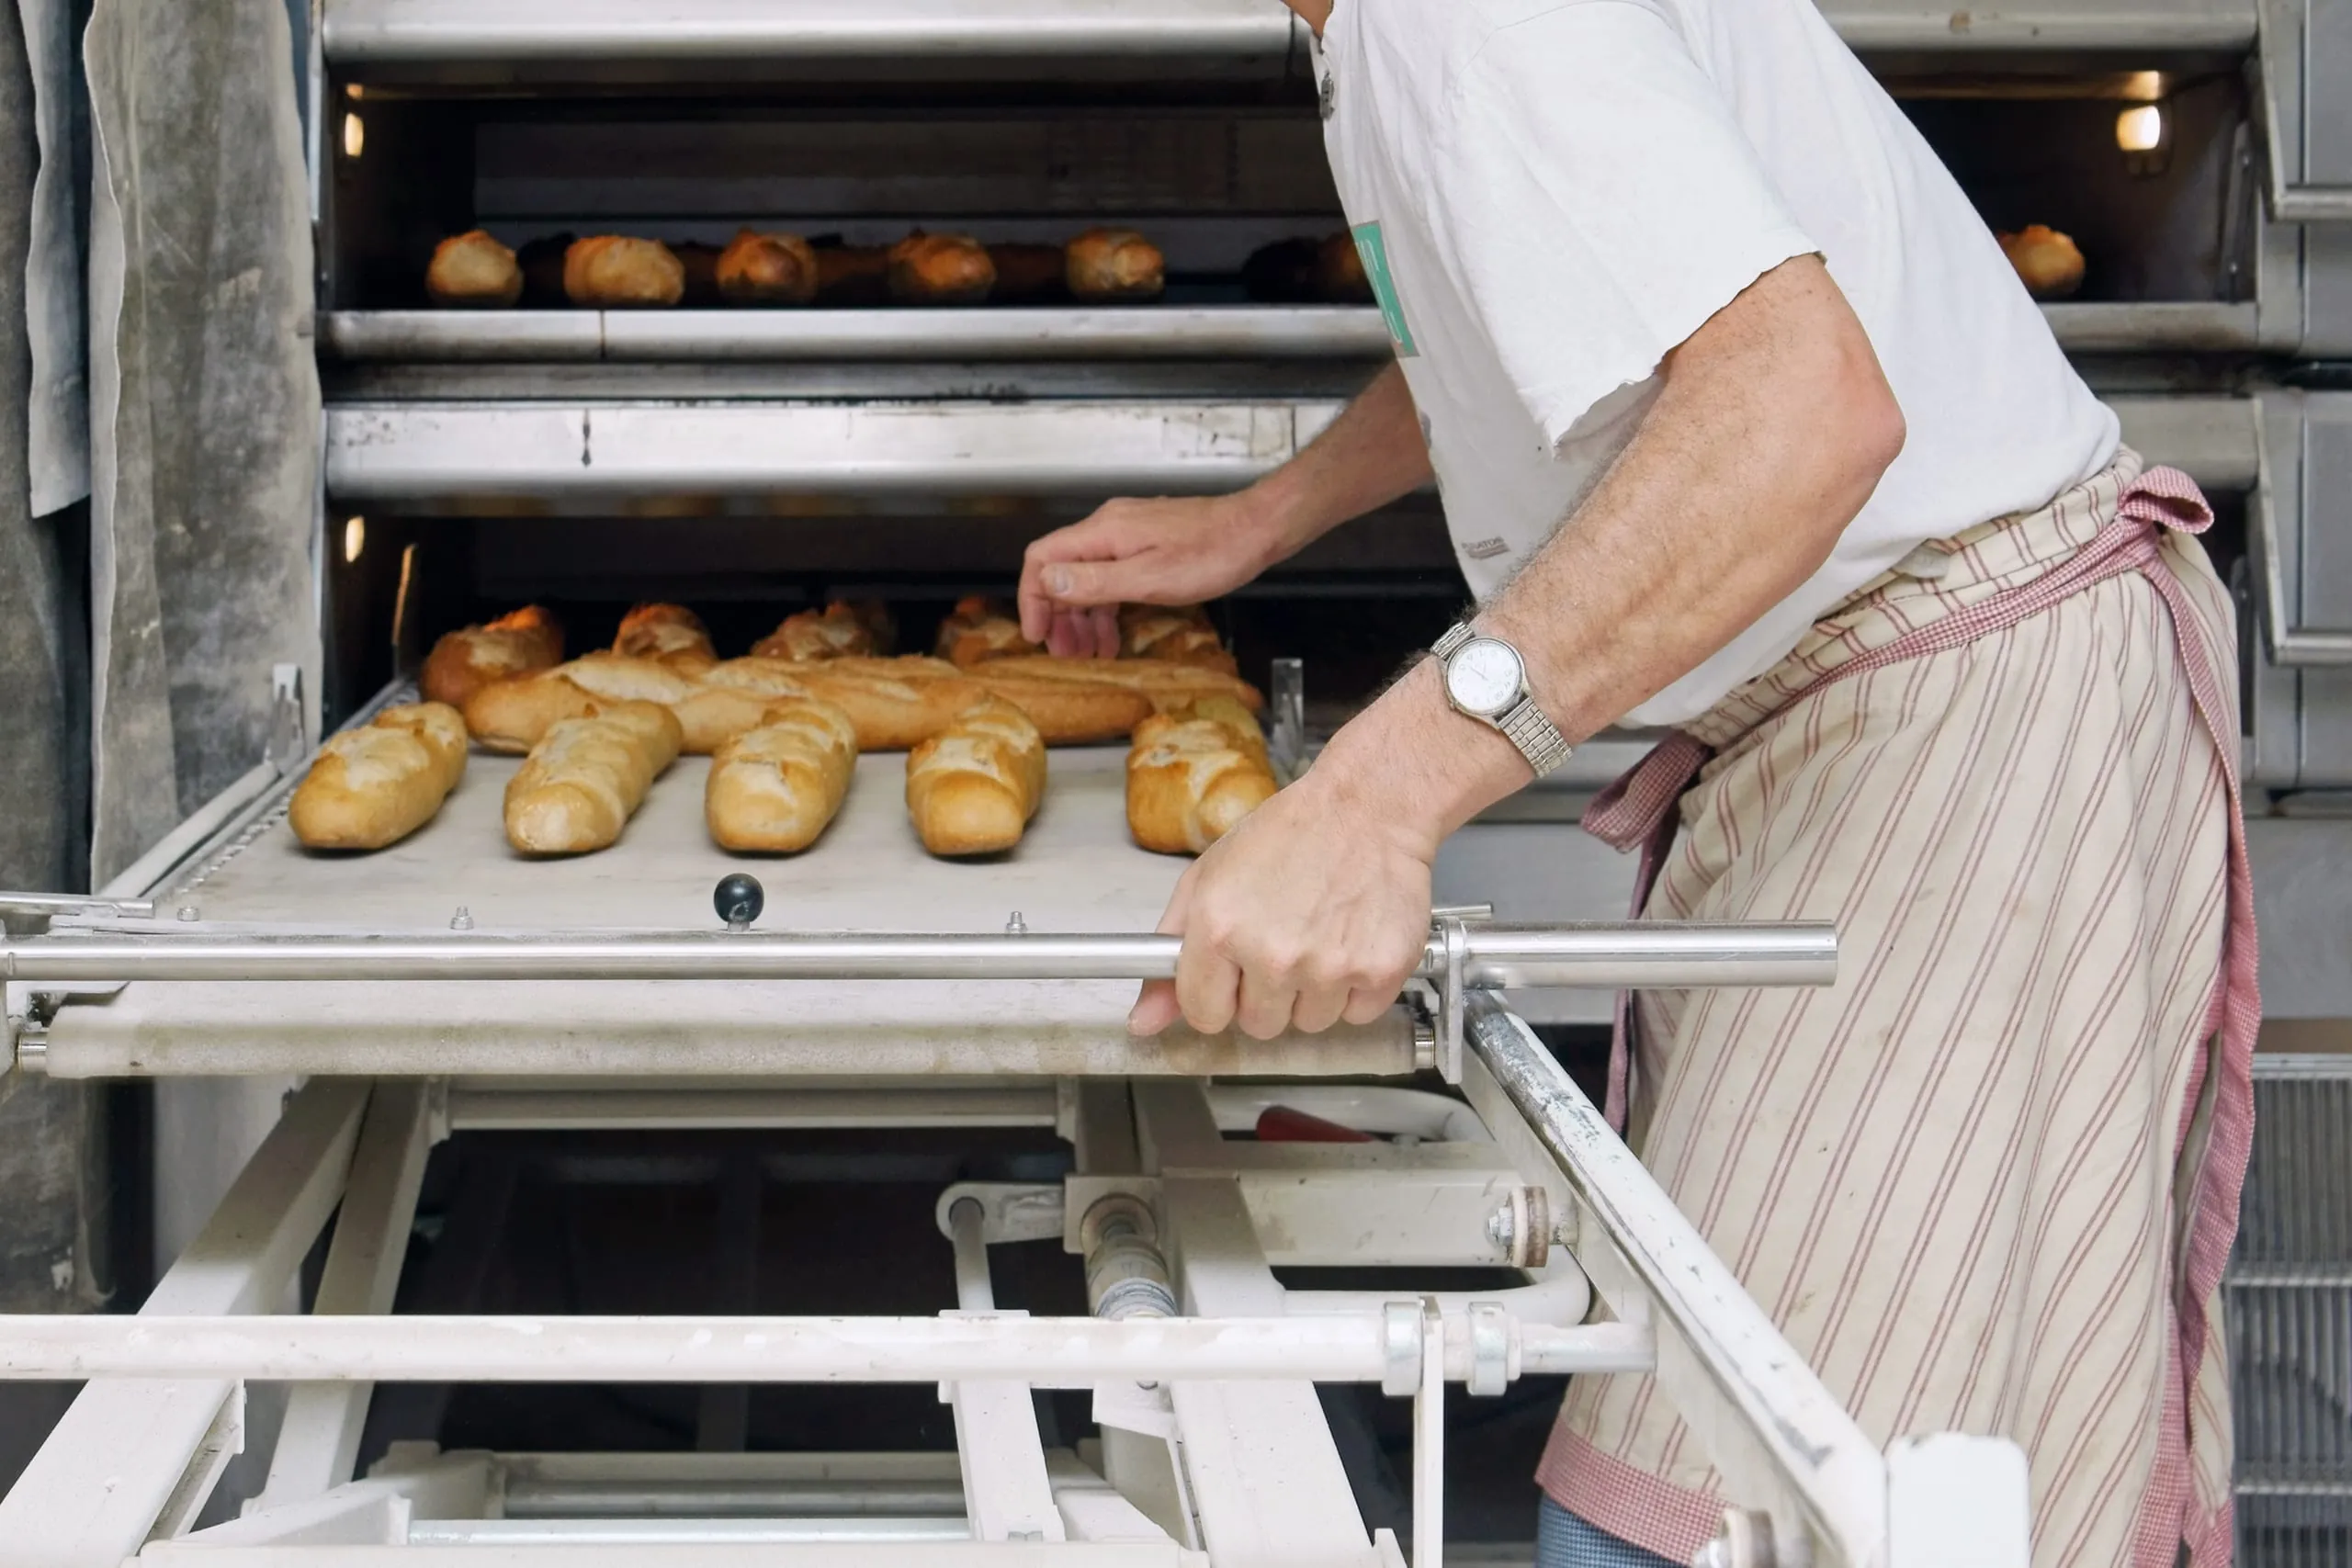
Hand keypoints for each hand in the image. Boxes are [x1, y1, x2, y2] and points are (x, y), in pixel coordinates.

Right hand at [1018, 493, 1280, 656]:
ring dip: (1083, 617)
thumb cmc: (1212, 554)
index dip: (1032, 598)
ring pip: (1088, 578)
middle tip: (1063, 653)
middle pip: (1063, 571)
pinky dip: (1107, 608)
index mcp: (1103, 532)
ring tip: (1087, 653)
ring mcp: (1129, 535)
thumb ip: (1096, 581)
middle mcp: (1109, 528)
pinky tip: (1112, 636)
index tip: (1036, 633)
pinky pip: (1113, 577)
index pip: (1043, 558)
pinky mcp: (1147, 545)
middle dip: (1058, 615)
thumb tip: (1049, 582)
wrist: (1255, 530)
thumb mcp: (1150, 578)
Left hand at [1128, 772, 1436, 1039]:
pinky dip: (1357, 988)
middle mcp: (1273, 954)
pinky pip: (1357, 1014)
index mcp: (1221, 928)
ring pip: (1309, 1023)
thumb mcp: (1210, 877)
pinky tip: (1351, 941)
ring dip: (1313, 992)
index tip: (1231, 978)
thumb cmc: (1293, 833)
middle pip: (1259, 1025)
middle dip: (1266, 993)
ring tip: (1320, 936)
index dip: (1216, 997)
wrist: (1370, 808)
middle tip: (1284, 942)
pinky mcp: (1378, 971)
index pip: (1204, 1014)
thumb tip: (1145, 1020)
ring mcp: (1328, 967)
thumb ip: (1171, 948)